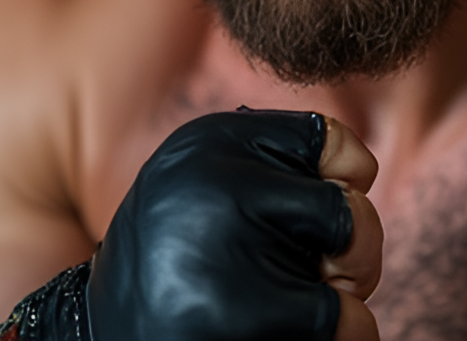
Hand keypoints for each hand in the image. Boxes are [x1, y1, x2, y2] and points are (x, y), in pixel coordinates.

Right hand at [87, 108, 380, 340]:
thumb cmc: (181, 236)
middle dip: (351, 248)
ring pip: (359, 276)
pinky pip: (349, 328)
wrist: (106, 327)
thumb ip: (291, 151)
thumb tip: (361, 174)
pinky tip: (281, 329)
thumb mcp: (217, 163)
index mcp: (215, 145)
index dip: (343, 183)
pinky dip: (335, 335)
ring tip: (279, 298)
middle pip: (356, 216)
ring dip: (340, 297)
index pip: (339, 149)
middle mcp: (222, 197)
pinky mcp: (246, 328)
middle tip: (303, 264)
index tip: (309, 209)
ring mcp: (233, 268)